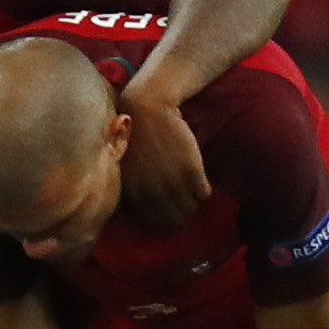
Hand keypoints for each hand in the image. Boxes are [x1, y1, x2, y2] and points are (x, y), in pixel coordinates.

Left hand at [114, 75, 214, 226]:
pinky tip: (200, 180)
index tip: (171, 211)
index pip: (154, 221)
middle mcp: (153, 191)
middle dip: (180, 213)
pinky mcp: (191, 170)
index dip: (164, 218)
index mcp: (134, 192)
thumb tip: (144, 212)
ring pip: (191, 208)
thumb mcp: (125, 167)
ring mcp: (173, 181)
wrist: (148, 107)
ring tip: (193, 192)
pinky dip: (204, 189)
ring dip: (193, 203)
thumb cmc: (134, 134)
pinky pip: (203, 193)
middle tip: (185, 203)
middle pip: (174, 219)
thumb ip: (134, 190)